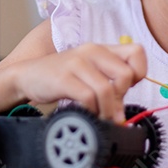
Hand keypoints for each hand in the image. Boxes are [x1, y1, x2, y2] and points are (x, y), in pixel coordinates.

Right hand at [9, 43, 146, 122]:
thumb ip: (109, 83)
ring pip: (107, 90)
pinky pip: (87, 97)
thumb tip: (123, 110)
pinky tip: (87, 114)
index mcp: (101, 49)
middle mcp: (91, 51)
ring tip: (102, 118)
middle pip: (125, 74)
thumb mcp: (89, 72)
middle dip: (122, 98)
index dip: (139, 73)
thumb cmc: (62, 77)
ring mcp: (76, 63)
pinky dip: (91, 111)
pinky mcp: (63, 78)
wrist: (28, 75)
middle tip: (112, 109)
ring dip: (108, 111)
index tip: (126, 88)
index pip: (137, 52)